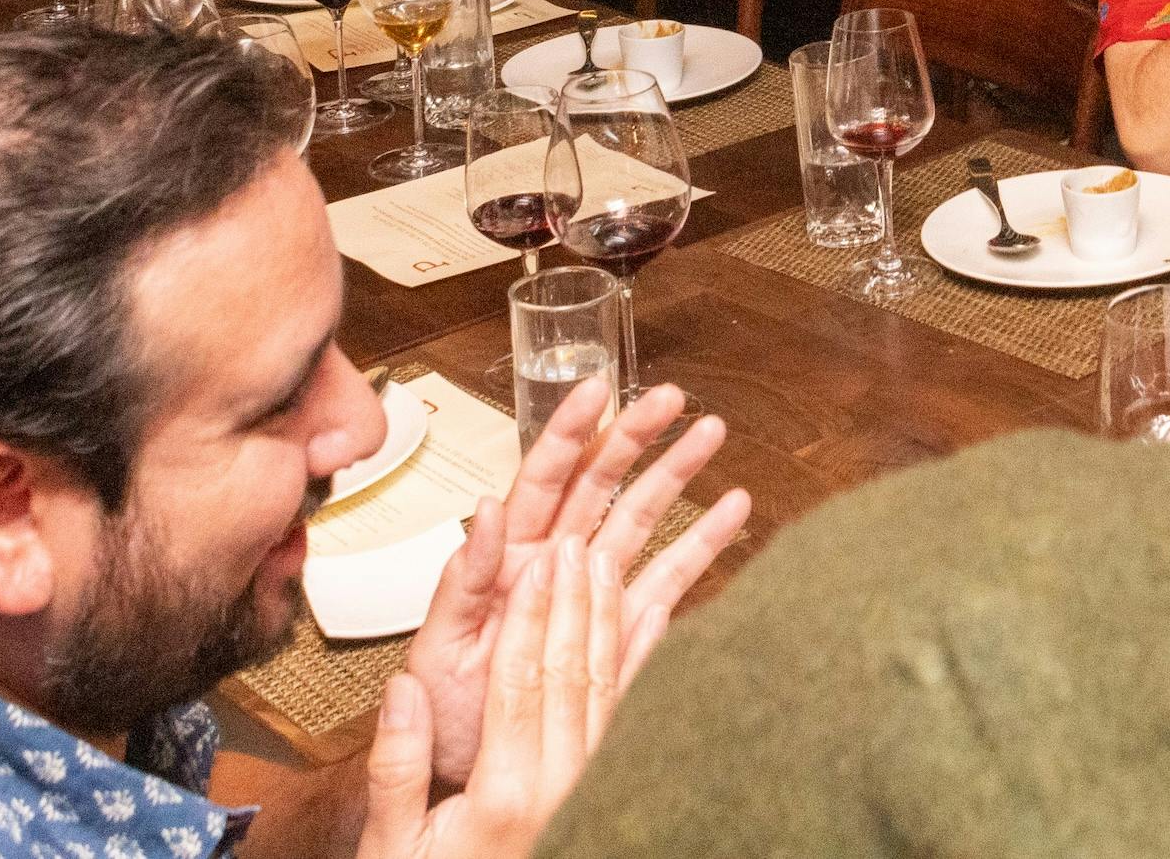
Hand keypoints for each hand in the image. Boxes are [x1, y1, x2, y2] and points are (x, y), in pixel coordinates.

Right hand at [356, 538, 616, 858]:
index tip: (540, 561)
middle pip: (571, 675)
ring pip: (606, 689)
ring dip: (607, 620)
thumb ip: (397, 770)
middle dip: (574, 602)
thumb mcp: (392, 850)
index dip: (532, 616)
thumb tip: (403, 691)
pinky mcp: (601, 796)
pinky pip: (624, 718)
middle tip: (576, 541)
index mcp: (507, 798)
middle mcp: (561, 792)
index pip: (524, 684)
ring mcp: (589, 794)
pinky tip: (652, 619)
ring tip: (606, 562)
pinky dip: (640, 663)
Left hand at [397, 377, 747, 787]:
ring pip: (639, 521)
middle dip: (636, 437)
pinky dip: (700, 548)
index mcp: (505, 561)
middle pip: (600, 486)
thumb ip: (462, 581)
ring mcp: (589, 595)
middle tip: (672, 399)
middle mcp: (551, 567)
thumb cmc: (443, 714)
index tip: (596, 390)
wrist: (468, 779)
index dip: (569, 433)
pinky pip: (665, 582)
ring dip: (676, 477)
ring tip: (713, 433)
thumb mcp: (439, 646)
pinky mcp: (618, 632)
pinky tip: (730, 516)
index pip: (540, 479)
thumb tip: (482, 511)